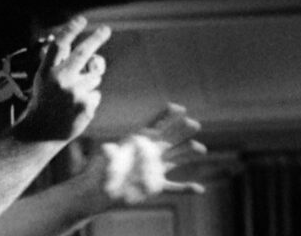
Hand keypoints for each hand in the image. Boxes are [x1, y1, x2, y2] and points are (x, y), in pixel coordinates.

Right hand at [13, 16, 110, 141]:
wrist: (42, 132)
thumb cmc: (45, 101)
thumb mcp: (44, 79)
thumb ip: (63, 64)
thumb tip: (90, 53)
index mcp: (46, 71)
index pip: (59, 45)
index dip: (70, 30)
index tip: (82, 19)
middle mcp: (60, 80)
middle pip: (83, 53)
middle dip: (96, 38)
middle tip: (105, 29)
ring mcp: (74, 92)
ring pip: (94, 77)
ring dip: (88, 83)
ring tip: (72, 97)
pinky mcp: (86, 105)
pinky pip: (96, 93)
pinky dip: (89, 99)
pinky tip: (75, 108)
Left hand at [84, 103, 206, 204]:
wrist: (100, 192)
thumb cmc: (100, 172)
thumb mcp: (104, 160)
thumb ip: (108, 154)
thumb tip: (107, 148)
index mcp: (138, 141)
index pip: (155, 125)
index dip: (166, 115)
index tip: (179, 108)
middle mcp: (150, 152)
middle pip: (169, 138)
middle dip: (181, 130)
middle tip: (194, 124)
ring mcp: (154, 168)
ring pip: (175, 158)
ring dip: (188, 153)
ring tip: (201, 148)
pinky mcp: (155, 186)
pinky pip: (174, 187)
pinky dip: (186, 188)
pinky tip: (199, 189)